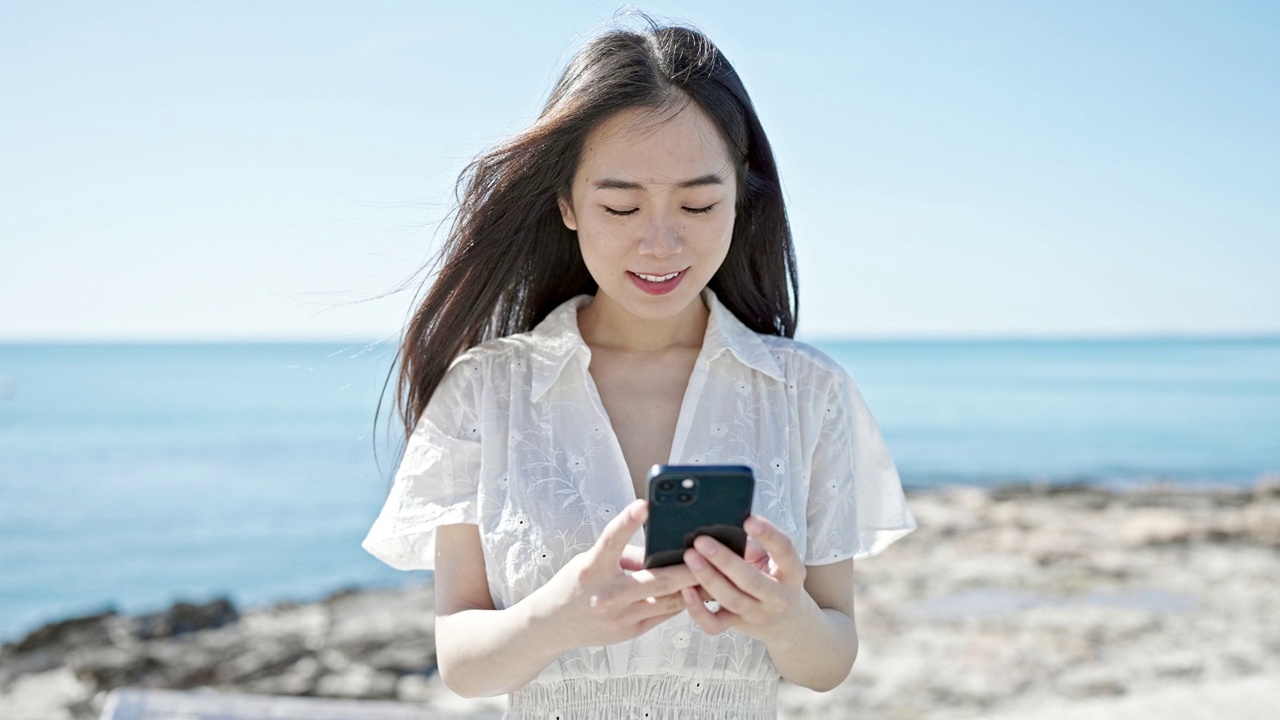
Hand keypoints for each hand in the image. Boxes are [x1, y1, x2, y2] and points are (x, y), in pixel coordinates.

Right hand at [526, 498, 698, 648]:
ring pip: (668, 601)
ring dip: (692, 587)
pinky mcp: (629, 632)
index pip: (611, 541)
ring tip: (715, 573)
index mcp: (592, 570)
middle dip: (689, 568)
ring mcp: (620, 618)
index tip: (644, 504)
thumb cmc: (576, 584)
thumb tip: (666, 551)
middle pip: (658, 581)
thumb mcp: (591, 561)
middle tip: (711, 553)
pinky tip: (695, 591)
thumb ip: (627, 555)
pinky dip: (679, 601)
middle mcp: (607, 596)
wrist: (553, 625)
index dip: (627, 522)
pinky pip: (663, 615)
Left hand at [680, 514, 810, 642]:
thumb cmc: (775, 578)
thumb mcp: (775, 561)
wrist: (788, 623)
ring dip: (708, 578)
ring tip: (690, 557)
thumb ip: (755, 546)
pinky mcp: (738, 626)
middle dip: (725, 560)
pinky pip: (715, 624)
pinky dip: (698, 610)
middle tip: (702, 541)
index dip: (768, 535)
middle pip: (751, 580)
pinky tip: (686, 590)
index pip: (784, 551)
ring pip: (731, 599)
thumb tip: (724, 528)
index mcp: (791, 572)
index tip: (748, 520)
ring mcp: (758, 614)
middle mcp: (778, 596)